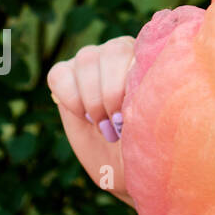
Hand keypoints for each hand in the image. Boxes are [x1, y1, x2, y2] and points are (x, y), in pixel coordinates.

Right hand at [46, 35, 136, 208]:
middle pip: (114, 51)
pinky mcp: (65, 73)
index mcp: (151, 57)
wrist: (121, 164)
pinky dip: (70, 98)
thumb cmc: (144, 143)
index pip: (143, 52)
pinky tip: (84, 117)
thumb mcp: (155, 127)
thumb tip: (144, 92)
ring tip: (102, 124)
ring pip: (86, 59)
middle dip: (113, 92)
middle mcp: (121, 50)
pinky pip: (60, 74)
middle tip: (116, 124)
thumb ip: (152, 104)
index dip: (135, 83)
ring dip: (92, 97)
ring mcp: (92, 59)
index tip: (132, 115)